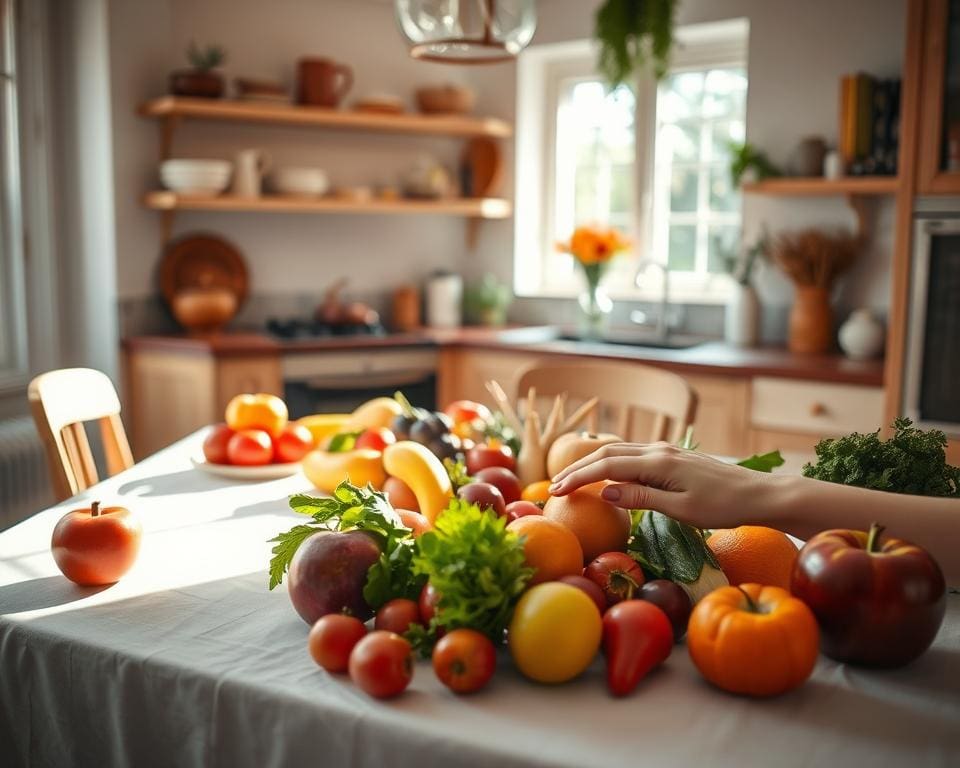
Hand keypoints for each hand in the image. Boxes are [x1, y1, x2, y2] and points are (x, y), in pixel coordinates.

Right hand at [548, 442, 778, 529]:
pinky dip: (609, 463)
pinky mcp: (671, 457)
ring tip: (571, 481)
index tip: (556, 491)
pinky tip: (604, 475)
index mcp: (658, 462)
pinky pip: (631, 455)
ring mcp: (665, 451)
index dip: (578, 477)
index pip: (606, 467)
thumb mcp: (681, 510)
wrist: (758, 494)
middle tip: (554, 487)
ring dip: (591, 464)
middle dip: (577, 468)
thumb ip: (640, 498)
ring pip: (618, 452)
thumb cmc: (723, 507)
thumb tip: (603, 490)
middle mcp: (658, 451)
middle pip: (606, 454)